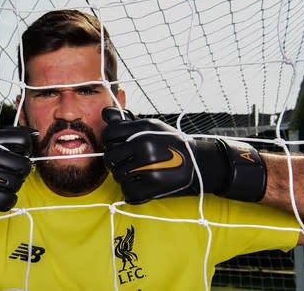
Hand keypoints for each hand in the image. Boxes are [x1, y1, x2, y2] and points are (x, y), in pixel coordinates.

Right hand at [0, 127, 36, 211]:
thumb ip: (10, 135)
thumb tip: (36, 134)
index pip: (24, 142)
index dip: (25, 150)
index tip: (18, 154)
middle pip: (24, 166)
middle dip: (22, 170)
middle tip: (12, 171)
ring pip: (17, 184)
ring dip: (14, 185)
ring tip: (1, 181)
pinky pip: (8, 201)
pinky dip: (9, 200)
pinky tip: (1, 194)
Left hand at [101, 107, 265, 203]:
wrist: (199, 163)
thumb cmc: (171, 143)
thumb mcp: (151, 127)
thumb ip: (126, 123)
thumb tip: (105, 113)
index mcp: (143, 129)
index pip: (109, 134)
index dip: (109, 141)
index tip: (118, 145)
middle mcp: (145, 146)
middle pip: (110, 157)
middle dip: (115, 161)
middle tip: (126, 162)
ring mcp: (148, 166)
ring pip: (117, 176)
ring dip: (124, 176)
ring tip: (137, 172)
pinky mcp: (152, 185)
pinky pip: (127, 191)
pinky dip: (132, 190)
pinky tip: (142, 183)